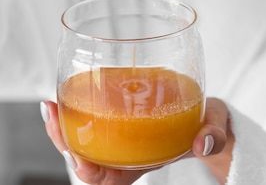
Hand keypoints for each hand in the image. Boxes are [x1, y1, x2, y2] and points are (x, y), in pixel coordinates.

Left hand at [41, 97, 232, 184]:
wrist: (209, 113)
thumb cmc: (209, 125)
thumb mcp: (215, 128)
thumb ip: (213, 134)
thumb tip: (204, 142)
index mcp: (145, 160)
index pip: (109, 178)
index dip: (90, 173)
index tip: (78, 161)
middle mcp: (127, 148)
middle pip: (87, 156)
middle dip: (63, 140)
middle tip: (51, 111)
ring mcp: (122, 130)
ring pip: (84, 136)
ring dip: (63, 123)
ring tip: (50, 104)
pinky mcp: (121, 109)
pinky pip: (94, 112)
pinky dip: (77, 103)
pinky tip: (67, 88)